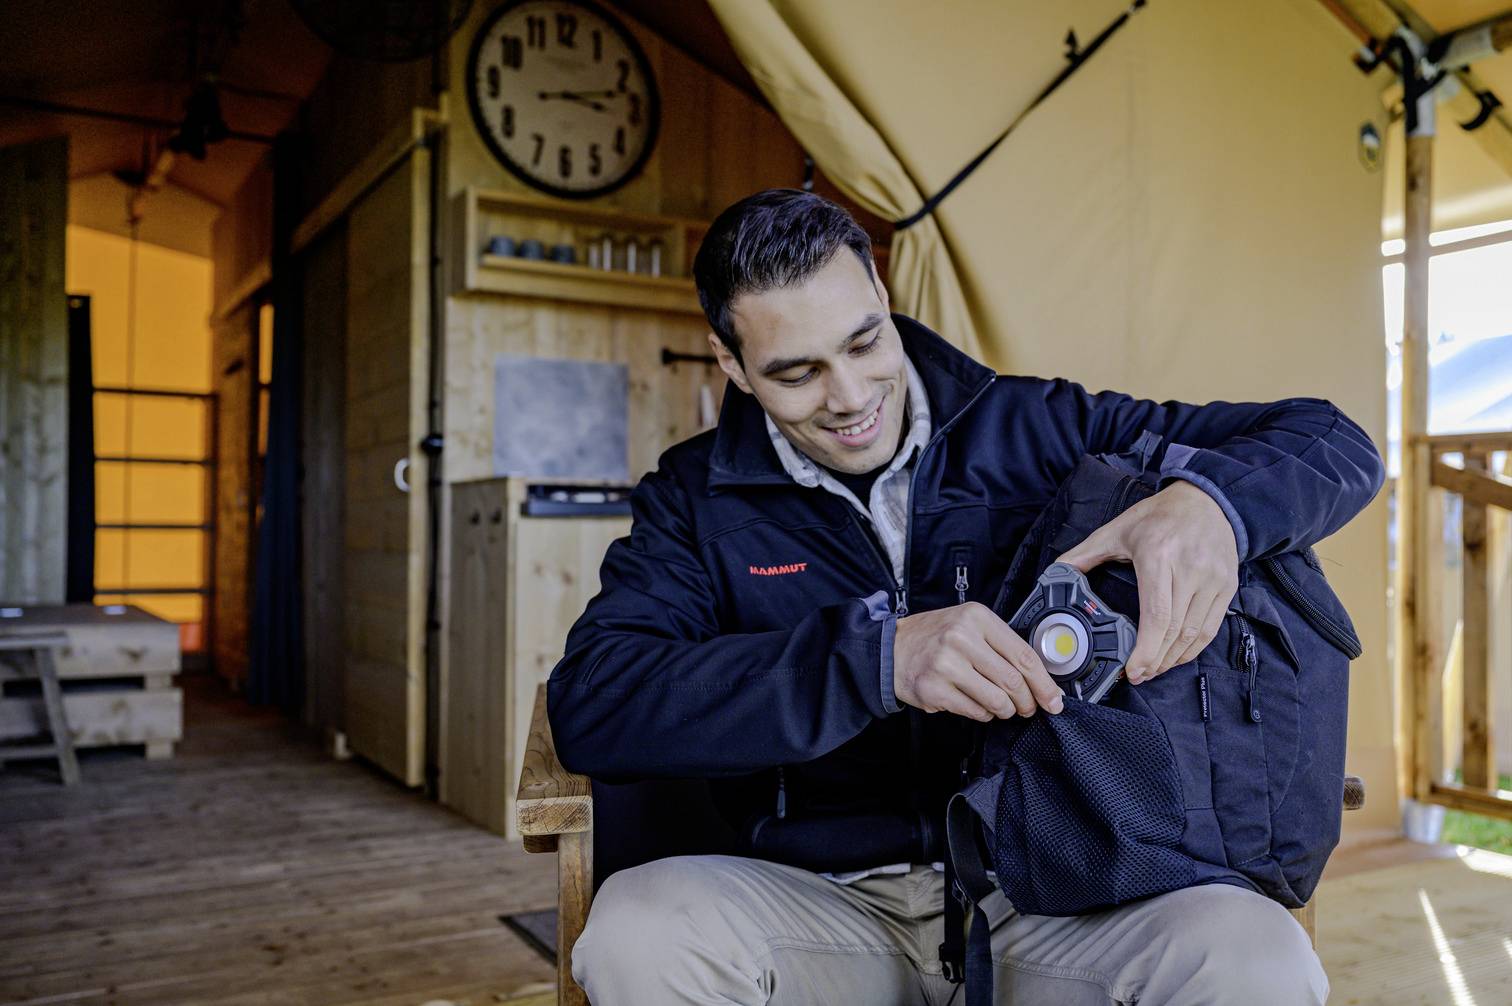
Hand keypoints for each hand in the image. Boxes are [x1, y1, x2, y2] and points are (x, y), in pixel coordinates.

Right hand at [893, 602, 1064, 719]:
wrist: (891, 650)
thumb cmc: (936, 638)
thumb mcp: (969, 625)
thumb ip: (1003, 647)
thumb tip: (1042, 682)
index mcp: (977, 617)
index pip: (1024, 656)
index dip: (1044, 683)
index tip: (1053, 699)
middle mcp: (961, 638)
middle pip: (1014, 681)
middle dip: (1027, 702)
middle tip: (1027, 708)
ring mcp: (946, 664)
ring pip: (997, 701)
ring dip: (1006, 711)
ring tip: (1002, 707)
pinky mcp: (935, 689)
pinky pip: (975, 712)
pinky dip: (984, 715)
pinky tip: (977, 706)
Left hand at [1056, 480, 1237, 683]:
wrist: (1206, 500)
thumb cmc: (1159, 516)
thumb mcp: (1116, 530)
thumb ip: (1084, 554)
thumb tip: (1056, 573)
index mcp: (1158, 556)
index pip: (1157, 615)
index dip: (1146, 649)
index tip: (1133, 670)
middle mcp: (1190, 569)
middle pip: (1175, 630)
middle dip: (1155, 661)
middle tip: (1139, 675)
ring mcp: (1213, 579)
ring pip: (1194, 634)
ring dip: (1173, 658)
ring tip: (1154, 669)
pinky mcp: (1227, 586)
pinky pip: (1211, 627)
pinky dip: (1193, 648)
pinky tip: (1176, 655)